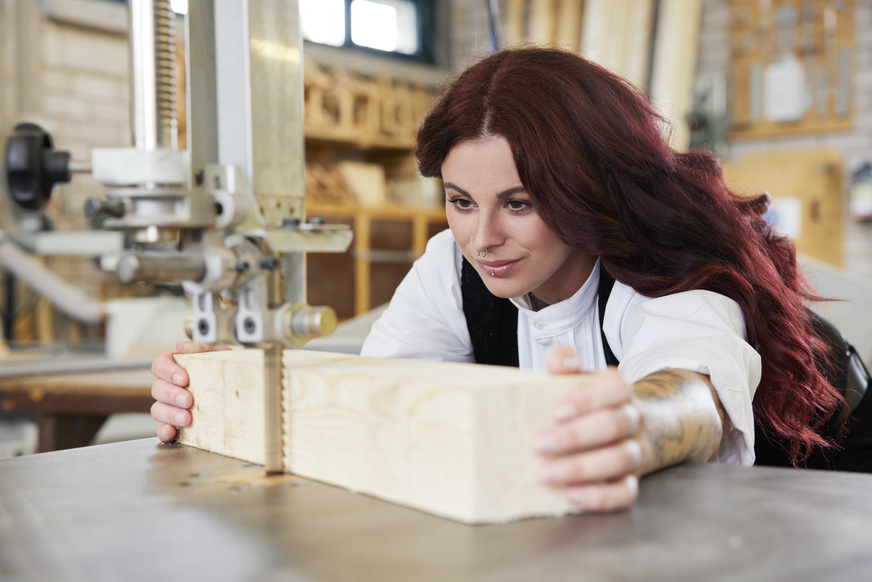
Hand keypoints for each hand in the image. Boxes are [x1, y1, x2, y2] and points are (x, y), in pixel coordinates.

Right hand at [150, 341, 229, 441]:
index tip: (183, 378)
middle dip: (172, 395)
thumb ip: (202, 349)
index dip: (167, 371)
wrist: (244, 393)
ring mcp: (171, 406)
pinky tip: (172, 431)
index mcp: (177, 367)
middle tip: (188, 400)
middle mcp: (171, 386)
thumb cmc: (227, 371)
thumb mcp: (220, 356)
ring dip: (170, 414)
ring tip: (187, 418)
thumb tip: (181, 346)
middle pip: (157, 388)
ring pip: (157, 409)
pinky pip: (162, 429)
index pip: (159, 364)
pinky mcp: (175, 424)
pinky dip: (164, 431)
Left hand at [534, 345, 642, 511]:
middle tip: (538, 445)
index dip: (587, 400)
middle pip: (614, 424)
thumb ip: (566, 362)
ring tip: (546, 474)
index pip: (614, 388)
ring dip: (581, 468)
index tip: (556, 412)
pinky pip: (625, 493)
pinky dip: (599, 497)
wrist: (622, 428)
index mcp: (619, 390)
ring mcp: (635, 451)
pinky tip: (571, 495)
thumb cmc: (587, 402)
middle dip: (575, 436)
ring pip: (620, 459)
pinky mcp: (632, 480)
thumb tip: (558, 363)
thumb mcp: (578, 377)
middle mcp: (633, 418)